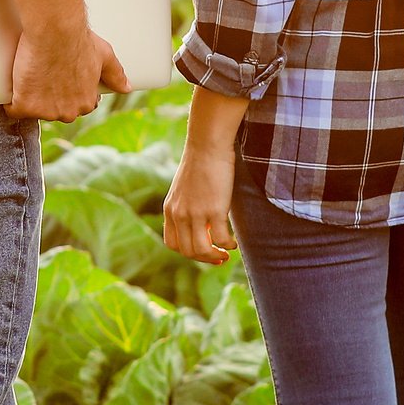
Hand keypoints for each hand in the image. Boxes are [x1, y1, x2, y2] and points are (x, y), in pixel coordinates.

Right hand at [8, 21, 127, 122]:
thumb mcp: (104, 55)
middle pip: (53, 111)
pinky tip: (11, 92)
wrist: (54, 30)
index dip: (64, 93)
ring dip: (29, 98)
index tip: (57, 80)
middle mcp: (69, 112)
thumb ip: (116, 74)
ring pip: (34, 111)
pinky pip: (14, 111)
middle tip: (42, 75)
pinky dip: (11, 103)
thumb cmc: (79, 39)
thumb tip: (127, 88)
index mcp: (86, 103)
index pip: (74, 106)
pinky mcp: (25, 105)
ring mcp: (46, 111)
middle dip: (47, 97)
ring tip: (29, 76)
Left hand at [163, 139, 237, 264]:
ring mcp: (195, 214)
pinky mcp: (214, 210)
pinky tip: (234, 243)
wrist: (207, 145)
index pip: (172, 244)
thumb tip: (200, 222)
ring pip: (201, 250)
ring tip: (226, 254)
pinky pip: (220, 240)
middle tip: (219, 258)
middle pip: (187, 251)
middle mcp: (179, 215)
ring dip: (215, 257)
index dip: (187, 253)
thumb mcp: (185, 188)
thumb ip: (186, 205)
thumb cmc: (200, 163)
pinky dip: (228, 246)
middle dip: (204, 259)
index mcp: (170, 209)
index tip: (202, 252)